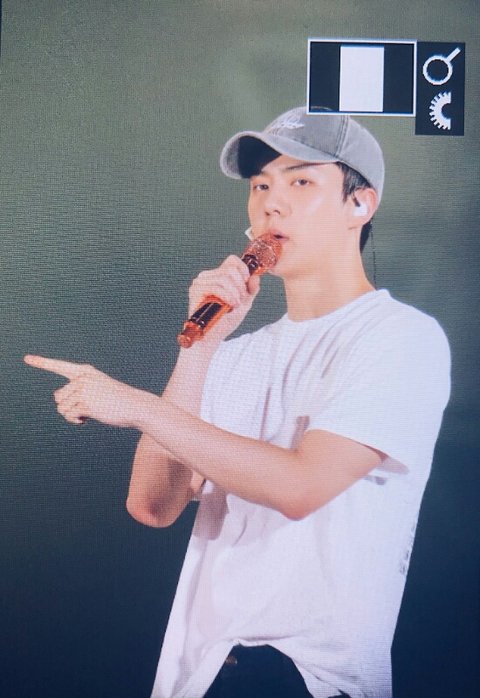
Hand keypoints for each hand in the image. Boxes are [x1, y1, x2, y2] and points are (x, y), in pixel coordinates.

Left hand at [24, 355, 153, 427]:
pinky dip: (75, 420)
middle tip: (84, 409)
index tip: (27, 358)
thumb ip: (79, 392)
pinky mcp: (86, 403)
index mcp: (85, 371)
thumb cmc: (118, 400)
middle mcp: (82, 378)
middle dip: (68, 405)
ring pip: (62, 407)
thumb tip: (63, 408)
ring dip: (72, 414)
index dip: (42, 362)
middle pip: (59, 396)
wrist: (136, 406)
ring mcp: (84, 390)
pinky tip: (86, 420)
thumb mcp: (98, 390)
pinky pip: (69, 415)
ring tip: (88, 414)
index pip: (60, 366)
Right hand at [188, 255, 259, 343]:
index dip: (243, 269)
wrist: (212, 337)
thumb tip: (256, 277)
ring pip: (224, 277)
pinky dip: (227, 296)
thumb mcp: (244, 303)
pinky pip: (216, 287)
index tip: (247, 283)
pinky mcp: (196, 291)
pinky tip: (231, 305)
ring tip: (236, 304)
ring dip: (235, 293)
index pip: (232, 260)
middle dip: (240, 285)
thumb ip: (251, 289)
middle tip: (241, 299)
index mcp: (218, 276)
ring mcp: (200, 282)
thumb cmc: (225, 321)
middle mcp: (207, 276)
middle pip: (230, 269)